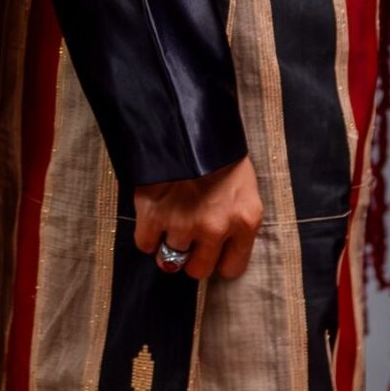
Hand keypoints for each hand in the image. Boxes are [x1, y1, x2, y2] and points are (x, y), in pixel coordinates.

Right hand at [133, 156, 262, 281]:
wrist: (188, 120)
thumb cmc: (219, 151)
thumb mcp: (244, 186)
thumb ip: (237, 220)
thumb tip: (222, 247)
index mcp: (244, 222)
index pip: (231, 268)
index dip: (218, 260)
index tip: (210, 251)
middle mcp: (215, 229)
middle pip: (198, 270)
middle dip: (191, 256)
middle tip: (187, 237)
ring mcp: (182, 223)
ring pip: (170, 259)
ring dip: (168, 243)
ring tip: (168, 222)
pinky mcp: (153, 214)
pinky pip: (145, 243)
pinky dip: (146, 235)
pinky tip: (152, 218)